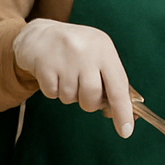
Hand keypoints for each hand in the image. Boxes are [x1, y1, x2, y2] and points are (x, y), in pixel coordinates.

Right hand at [13, 19, 133, 137]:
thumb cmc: (75, 50)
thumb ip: (109, 80)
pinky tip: (52, 74)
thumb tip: (119, 113)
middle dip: (87, 102)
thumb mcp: (96, 55)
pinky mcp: (44, 64)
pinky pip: (52, 94)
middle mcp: (87, 51)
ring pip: (70, 98)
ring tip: (65, 75)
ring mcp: (65, 57)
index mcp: (105, 49)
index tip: (126, 131)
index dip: (123, 111)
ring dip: (68, 94)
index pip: (118, 86)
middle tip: (81, 89)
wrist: (39, 33)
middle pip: (92, 97)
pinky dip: (52, 90)